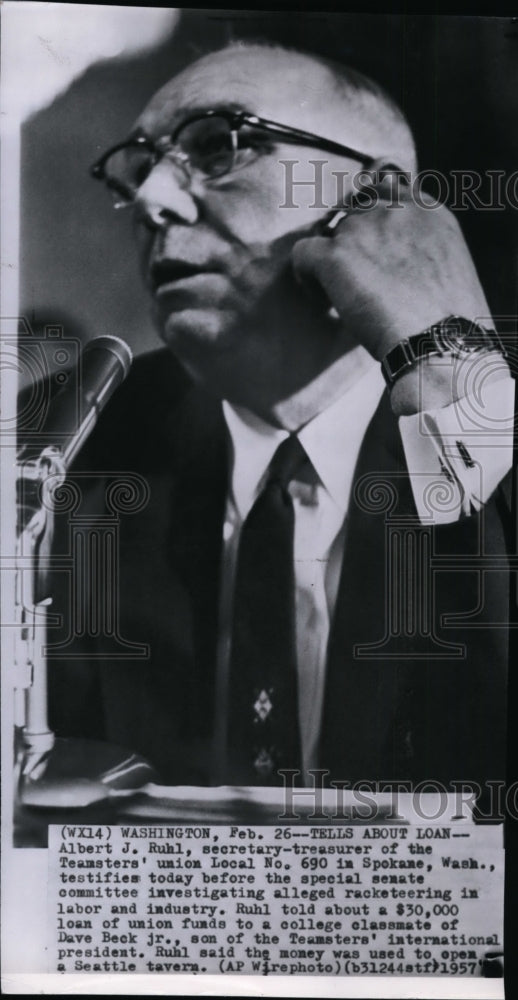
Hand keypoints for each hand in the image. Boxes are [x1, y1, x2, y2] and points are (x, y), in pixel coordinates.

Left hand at [291, 166, 491, 362]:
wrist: (441, 341)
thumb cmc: (451, 320)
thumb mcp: (448, 264)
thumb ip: (421, 245)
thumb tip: (394, 256)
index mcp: (426, 210)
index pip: (384, 188)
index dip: (368, 216)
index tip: (366, 244)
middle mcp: (393, 209)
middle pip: (353, 214)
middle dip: (351, 243)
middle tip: (356, 278)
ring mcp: (362, 228)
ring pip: (329, 235)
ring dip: (332, 261)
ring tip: (343, 296)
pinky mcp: (336, 255)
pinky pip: (303, 253)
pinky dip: (305, 275)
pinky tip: (318, 296)